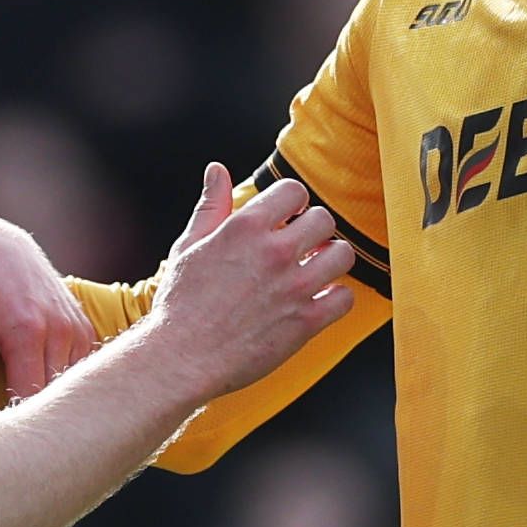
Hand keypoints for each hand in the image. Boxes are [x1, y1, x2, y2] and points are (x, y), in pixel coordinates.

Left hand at [0, 213, 97, 407]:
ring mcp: (76, 327)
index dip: (13, 422)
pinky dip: (64, 382)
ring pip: (71, 386)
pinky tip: (41, 384)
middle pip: (53, 396)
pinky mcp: (84, 327)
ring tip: (23, 406)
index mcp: (25, 331)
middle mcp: (58, 329)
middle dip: (33, 416)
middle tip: (8, 431)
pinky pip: (80, 370)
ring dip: (50, 400)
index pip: (29, 398)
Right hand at [145, 163, 356, 399]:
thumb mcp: (189, 245)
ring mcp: (294, 287)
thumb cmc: (181, 302)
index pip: (294, 191)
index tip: (288, 217)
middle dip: (315, 229)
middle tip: (303, 245)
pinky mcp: (305, 321)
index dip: (293, 203)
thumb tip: (216, 170)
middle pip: (324, 219)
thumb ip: (210, 205)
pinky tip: (319, 300)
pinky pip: (345, 299)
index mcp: (246, 227)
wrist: (182, 357)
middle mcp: (275, 252)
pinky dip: (336, 298)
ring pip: (343, 255)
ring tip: (316, 269)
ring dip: (331, 259)